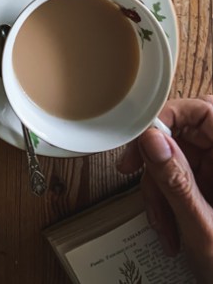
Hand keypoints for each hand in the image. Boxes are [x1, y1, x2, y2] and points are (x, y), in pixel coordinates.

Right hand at [117, 97, 212, 281]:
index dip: (167, 117)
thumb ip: (177, 182)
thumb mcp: (203, 228)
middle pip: (183, 135)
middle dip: (156, 161)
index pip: (201, 110)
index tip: (141, 138)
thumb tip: (152, 141)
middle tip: (133, 171)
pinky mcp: (209, 187)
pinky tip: (168, 226)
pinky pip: (177, 178)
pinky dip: (165, 200)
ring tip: (162, 223)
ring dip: (158, 189)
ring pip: (174, 158)